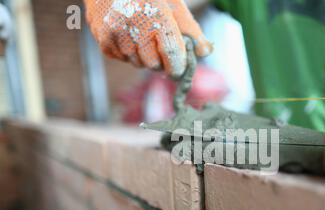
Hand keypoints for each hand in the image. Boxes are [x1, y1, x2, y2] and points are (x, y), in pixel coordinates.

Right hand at [85, 0, 211, 77]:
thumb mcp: (172, 3)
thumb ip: (190, 29)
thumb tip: (204, 52)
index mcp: (156, 16)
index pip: (171, 55)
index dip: (177, 67)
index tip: (179, 70)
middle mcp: (133, 27)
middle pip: (153, 65)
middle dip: (159, 60)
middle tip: (158, 46)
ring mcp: (115, 35)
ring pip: (137, 64)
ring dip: (143, 57)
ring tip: (141, 36)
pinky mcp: (103, 41)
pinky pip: (122, 59)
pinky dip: (127, 53)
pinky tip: (126, 35)